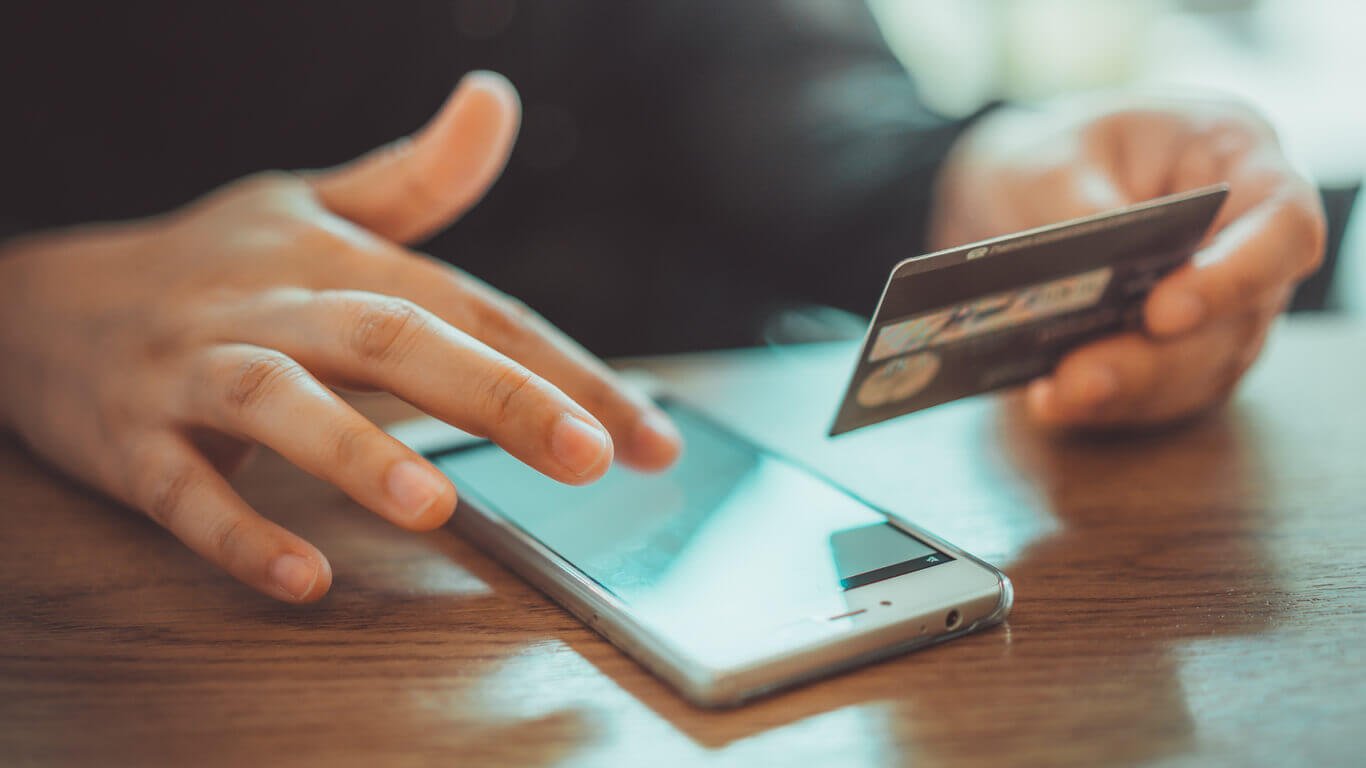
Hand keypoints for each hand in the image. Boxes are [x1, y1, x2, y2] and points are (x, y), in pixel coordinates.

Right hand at [0, 72, 680, 602]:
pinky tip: (302, 577)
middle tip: (589, 457)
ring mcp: (194, 370)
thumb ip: (416, 176)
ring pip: (277, 403)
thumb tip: (497, 99)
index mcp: (334, 260)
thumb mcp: (309, 207)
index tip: (647, 437)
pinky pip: (181, 489)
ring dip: (354, 451)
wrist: (43, 302)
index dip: (565, 370)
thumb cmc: (212, 263)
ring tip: (432, 504)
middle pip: (391, 339)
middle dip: (496, 395)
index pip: (472, 311)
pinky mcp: (130, 438)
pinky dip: (237, 532)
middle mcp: (271, 305)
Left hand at [931, 95, 1325, 427]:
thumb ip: (1077, 208)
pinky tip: (1052, 403)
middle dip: (1156, 359)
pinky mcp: (1186, 354)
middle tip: (1082, 377)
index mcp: (1242, 163)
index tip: (1163, 312)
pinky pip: (1163, 394)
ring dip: (1128, 392)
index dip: (1237, 276)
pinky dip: (1109, 406)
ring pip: (1200, 370)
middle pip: (1237, 321)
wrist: (1034, 186)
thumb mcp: (1054, 158)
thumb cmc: (1063, 152)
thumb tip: (1091, 278)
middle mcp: (1248, 242)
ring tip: (1058, 397)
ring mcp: (1226, 306)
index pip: (1285, 226)